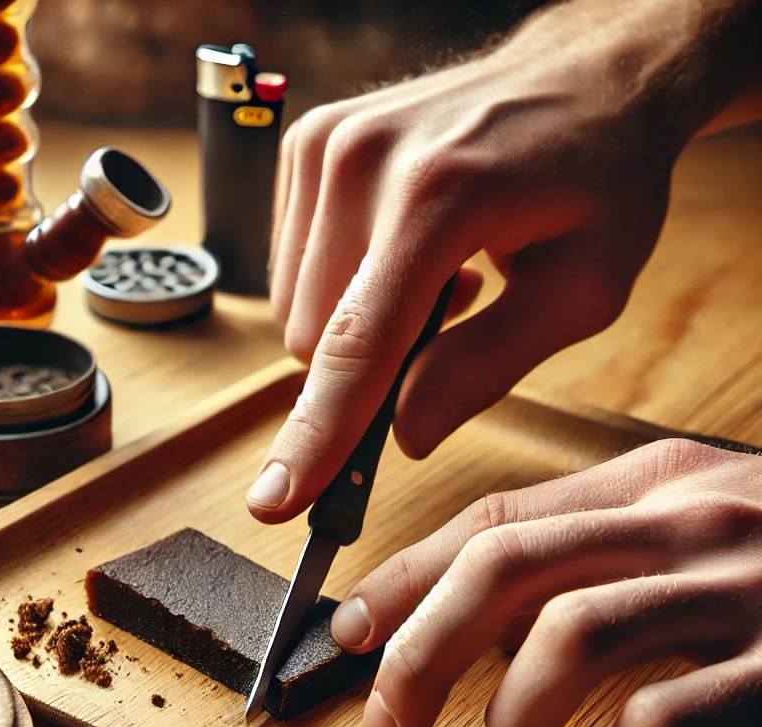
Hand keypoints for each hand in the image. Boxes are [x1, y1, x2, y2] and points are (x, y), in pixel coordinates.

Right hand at [248, 0, 758, 521]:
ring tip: (433, 279)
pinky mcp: (306, 146)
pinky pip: (292, 272)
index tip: (275, 502)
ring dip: (354, 328)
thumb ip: (486, 367)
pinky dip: (341, 288)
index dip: (314, 438)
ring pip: (294, 314)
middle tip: (444, 332)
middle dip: (365, 372)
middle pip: (314, 346)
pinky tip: (400, 253)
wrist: (582, 77)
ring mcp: (324, 145)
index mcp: (439, 197)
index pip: (356, 347)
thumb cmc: (597, 178)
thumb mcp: (582, 289)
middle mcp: (360, 162)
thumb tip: (403, 435)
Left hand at [329, 438, 761, 726]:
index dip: (405, 576)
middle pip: (505, 569)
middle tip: (387, 719)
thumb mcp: (697, 523)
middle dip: (419, 647)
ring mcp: (744, 587)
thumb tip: (485, 615)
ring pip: (570, 631)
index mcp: (655, 481)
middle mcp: (689, 519)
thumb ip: (600, 547)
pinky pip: (673, 709)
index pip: (494, 519)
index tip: (350, 630)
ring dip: (513, 711)